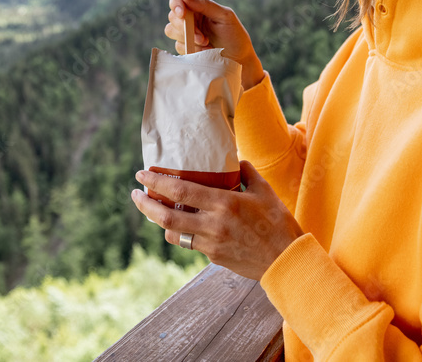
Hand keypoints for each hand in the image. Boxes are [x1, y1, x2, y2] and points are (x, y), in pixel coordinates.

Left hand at [131, 160, 302, 280]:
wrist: (286, 261)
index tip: (142, 174)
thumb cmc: (279, 224)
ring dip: (160, 221)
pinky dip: (181, 232)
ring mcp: (211, 244)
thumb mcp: (265, 191)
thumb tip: (235, 161)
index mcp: (224, 204)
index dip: (156, 182)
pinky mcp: (213, 257)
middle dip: (145, 204)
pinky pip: (190, 243)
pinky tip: (181, 224)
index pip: (180, 190)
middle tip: (135, 194)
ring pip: (173, 233)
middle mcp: (213, 225)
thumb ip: (247, 173)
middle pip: (166, 216)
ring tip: (154, 209)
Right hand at [164, 0, 264, 89]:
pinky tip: (205, 52)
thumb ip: (205, 5)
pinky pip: (178, 45)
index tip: (182, 14)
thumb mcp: (224, 16)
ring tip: (207, 44)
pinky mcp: (185, 46)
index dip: (175, 2)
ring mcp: (186, 32)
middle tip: (203, 38)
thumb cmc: (234, 35)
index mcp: (199, 5)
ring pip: (171, 30)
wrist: (239, 59)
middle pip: (173, 15)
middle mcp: (190, 17)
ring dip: (189, 39)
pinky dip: (192, 49)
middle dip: (186, 27)